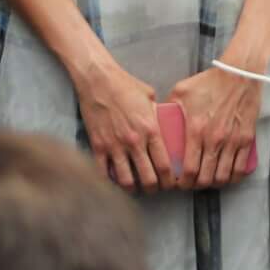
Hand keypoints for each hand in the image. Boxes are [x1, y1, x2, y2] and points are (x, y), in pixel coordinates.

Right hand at [74, 55, 167, 191]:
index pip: (165, 165)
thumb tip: (166, 127)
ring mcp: (114, 146)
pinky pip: (104, 173)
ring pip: (126, 180)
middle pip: (148, 178)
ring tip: (137, 188)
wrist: (98, 80)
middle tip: (156, 189)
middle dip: (154, 188)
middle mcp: (134, 141)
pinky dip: (111, 181)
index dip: (170, 180)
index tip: (171, 183)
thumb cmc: (126, 85)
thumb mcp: (151, 98)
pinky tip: (116, 181)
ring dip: (134, 188)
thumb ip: (158, 116)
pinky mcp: (97, 146)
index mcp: (151, 129)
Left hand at [167, 67, 261, 188]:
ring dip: (213, 183)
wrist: (240, 74)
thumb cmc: (210, 81)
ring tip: (207, 180)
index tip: (178, 183)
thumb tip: (158, 121)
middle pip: (205, 178)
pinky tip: (226, 176)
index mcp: (196, 130)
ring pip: (223, 177)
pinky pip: (241, 168)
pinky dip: (232, 177)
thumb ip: (168, 108)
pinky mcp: (247, 139)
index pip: (189, 169)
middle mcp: (215, 139)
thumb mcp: (181, 91)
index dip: (182, 183)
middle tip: (191, 183)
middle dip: (195, 186)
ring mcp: (233, 141)